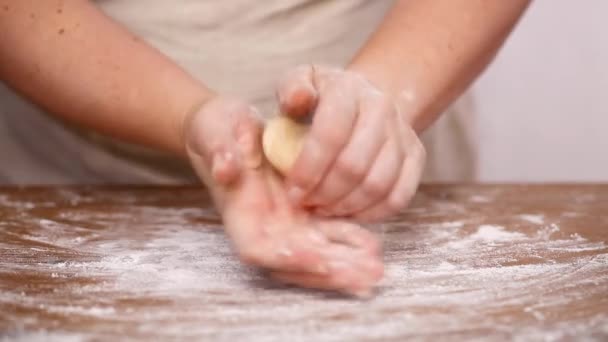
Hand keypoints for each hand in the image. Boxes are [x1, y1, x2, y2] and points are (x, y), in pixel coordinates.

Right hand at [183, 96, 383, 295]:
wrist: (230, 129)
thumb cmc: (221, 129)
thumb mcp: (216, 131)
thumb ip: (220, 150)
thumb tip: (227, 168)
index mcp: (239, 213)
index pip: (258, 249)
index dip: (288, 258)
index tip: (321, 256)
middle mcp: (262, 228)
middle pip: (293, 264)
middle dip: (329, 272)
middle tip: (365, 273)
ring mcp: (283, 226)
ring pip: (314, 257)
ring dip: (344, 266)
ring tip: (374, 267)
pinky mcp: (301, 217)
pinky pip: (326, 239)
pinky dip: (348, 245)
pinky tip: (372, 247)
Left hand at [276, 65, 425, 221]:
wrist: (366, 99)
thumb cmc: (323, 98)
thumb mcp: (301, 83)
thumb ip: (292, 90)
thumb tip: (298, 100)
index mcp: (348, 90)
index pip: (330, 135)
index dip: (309, 170)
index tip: (293, 193)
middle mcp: (381, 108)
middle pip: (355, 165)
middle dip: (326, 194)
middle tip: (307, 205)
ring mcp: (403, 133)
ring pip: (377, 185)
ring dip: (346, 206)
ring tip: (323, 210)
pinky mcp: (416, 156)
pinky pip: (399, 196)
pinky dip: (372, 213)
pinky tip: (348, 213)